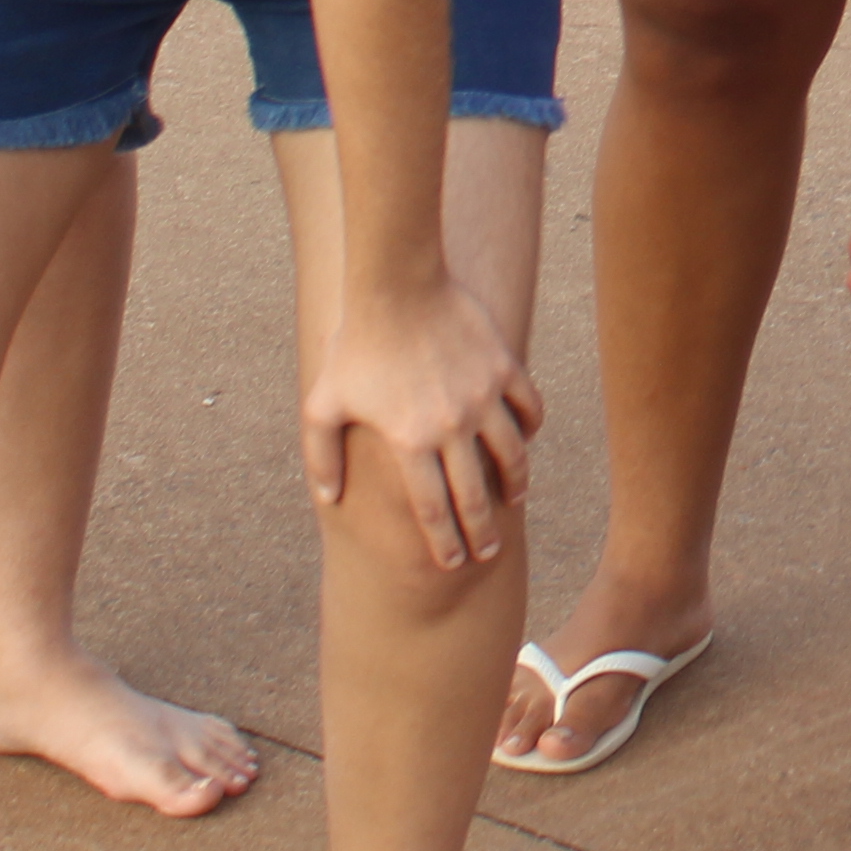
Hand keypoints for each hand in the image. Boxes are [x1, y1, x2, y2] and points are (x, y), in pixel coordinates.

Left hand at [303, 273, 543, 571]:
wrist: (396, 286)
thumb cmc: (354, 347)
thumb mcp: (321, 406)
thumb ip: (321, 457)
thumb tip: (329, 499)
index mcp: (409, 443)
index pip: (432, 510)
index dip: (444, 543)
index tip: (452, 564)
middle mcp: (451, 426)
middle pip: (475, 495)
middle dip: (482, 532)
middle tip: (487, 552)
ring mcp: (482, 396)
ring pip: (511, 456)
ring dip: (515, 485)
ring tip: (513, 502)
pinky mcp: (502, 367)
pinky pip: (528, 408)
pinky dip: (529, 429)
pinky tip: (525, 440)